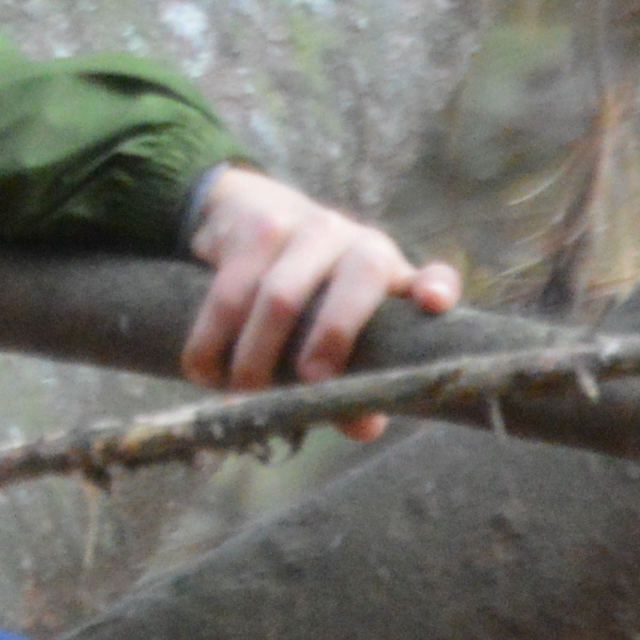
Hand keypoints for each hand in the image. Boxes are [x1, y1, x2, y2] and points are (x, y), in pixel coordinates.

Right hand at [179, 165, 459, 412]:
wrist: (245, 215)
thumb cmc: (306, 295)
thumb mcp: (335, 331)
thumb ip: (353, 378)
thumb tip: (363, 425)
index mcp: (390, 276)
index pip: (432, 277)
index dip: (436, 288)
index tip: (433, 305)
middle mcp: (358, 243)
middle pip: (360, 277)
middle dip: (334, 334)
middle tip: (310, 383)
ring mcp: (308, 227)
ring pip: (282, 294)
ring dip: (256, 355)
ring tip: (240, 393)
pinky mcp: (256, 225)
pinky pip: (230, 288)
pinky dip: (211, 338)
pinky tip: (203, 370)